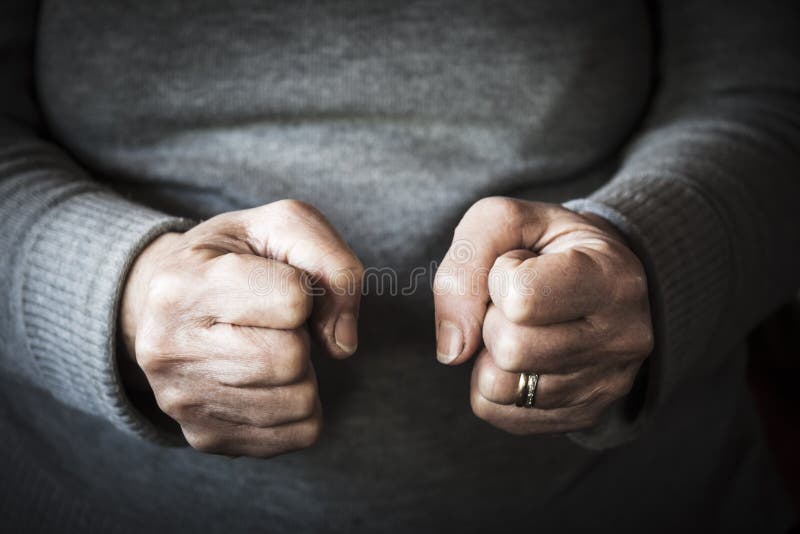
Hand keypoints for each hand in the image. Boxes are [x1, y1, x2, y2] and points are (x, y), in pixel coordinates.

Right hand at [120, 200, 362, 455]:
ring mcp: (182, 401)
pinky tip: (270, 380)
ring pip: (300, 401)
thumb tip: (342, 346)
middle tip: (274, 322)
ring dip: (304, 372)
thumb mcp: (283, 226)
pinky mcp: (206, 437)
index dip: (303, 288)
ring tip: (268, 346)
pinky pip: (298, 434)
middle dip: (302, 335)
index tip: (276, 283)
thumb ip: (333, 264)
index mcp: (182, 284)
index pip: (293, 300)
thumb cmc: (236, 257)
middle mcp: (167, 348)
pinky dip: (303, 405)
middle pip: (291, 358)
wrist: (171, 301)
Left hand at [433, 197, 652, 433]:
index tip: (521, 265)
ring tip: (520, 326)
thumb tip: (453, 348)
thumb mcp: (505, 220)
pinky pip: (499, 414)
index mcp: (611, 277)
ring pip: (500, 388)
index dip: (500, 277)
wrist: (597, 274)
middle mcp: (623, 338)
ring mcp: (608, 384)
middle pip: (510, 350)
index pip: (520, 299)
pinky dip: (493, 382)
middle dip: (492, 320)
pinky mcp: (584, 414)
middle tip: (515, 301)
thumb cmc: (546, 244)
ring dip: (490, 354)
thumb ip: (466, 261)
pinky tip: (521, 356)